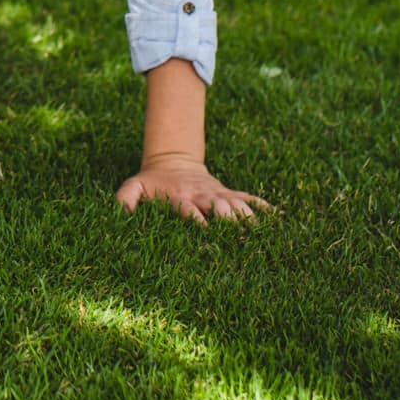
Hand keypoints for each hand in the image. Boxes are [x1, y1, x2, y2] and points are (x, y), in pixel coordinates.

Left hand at [116, 152, 271, 222]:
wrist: (172, 162)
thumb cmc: (152, 183)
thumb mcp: (134, 187)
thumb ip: (125, 198)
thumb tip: (119, 213)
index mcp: (180, 198)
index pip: (189, 210)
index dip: (196, 220)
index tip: (204, 232)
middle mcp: (202, 196)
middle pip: (219, 208)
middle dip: (228, 220)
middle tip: (239, 237)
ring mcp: (218, 194)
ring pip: (237, 205)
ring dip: (248, 218)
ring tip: (261, 234)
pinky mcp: (229, 194)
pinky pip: (250, 199)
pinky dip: (264, 208)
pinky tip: (280, 220)